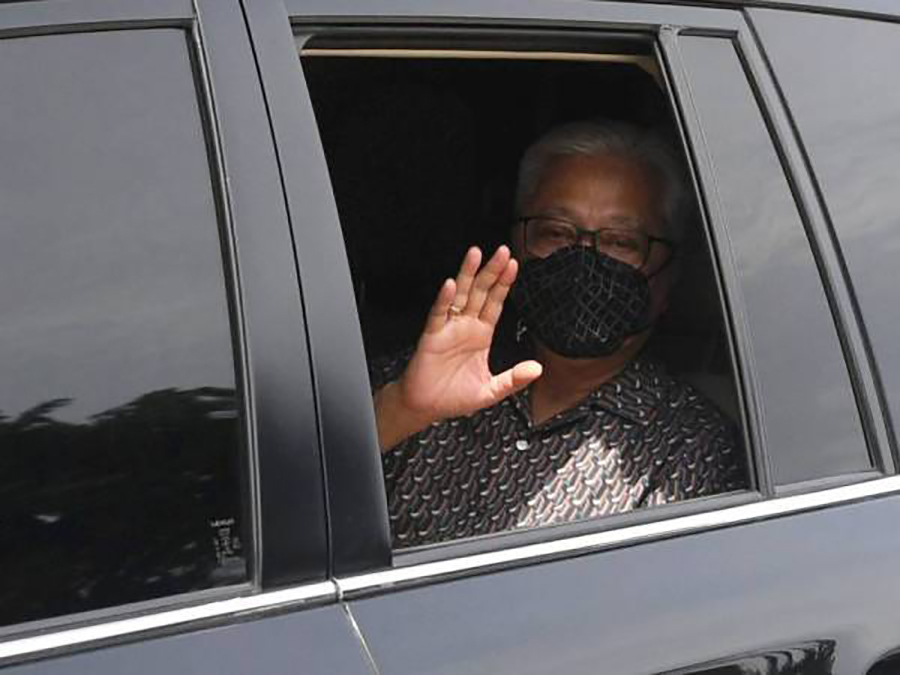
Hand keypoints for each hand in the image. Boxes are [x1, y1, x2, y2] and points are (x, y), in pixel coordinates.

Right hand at [375, 245, 541, 449]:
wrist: (426, 407)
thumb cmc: (454, 397)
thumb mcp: (491, 390)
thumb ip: (514, 379)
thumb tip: (537, 369)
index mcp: (481, 335)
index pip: (495, 303)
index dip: (504, 284)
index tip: (513, 265)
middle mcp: (465, 327)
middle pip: (481, 292)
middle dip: (491, 271)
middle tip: (502, 251)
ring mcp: (448, 329)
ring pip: (460, 296)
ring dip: (467, 275)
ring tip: (475, 255)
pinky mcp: (432, 337)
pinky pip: (438, 315)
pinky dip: (444, 300)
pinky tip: (450, 286)